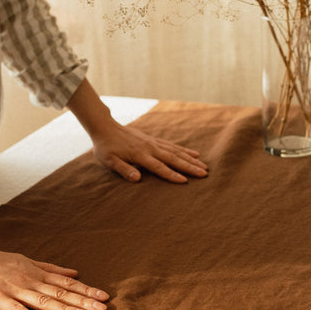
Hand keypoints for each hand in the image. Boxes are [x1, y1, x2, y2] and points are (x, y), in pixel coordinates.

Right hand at [0, 200, 108, 309]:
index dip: (87, 290)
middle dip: (83, 301)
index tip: (105, 297)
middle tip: (104, 309)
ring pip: (44, 301)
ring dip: (65, 309)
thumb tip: (76, 272)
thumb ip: (52, 269)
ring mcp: (16, 290)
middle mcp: (31, 281)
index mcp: (38, 274)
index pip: (67, 283)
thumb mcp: (28, 262)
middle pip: (61, 293)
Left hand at [67, 79, 207, 182]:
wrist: (105, 127)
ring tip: (204, 167)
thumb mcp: (109, 161)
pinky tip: (195, 154)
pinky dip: (185, 150)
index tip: (185, 181)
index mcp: (140, 155)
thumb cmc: (106, 147)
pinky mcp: (154, 140)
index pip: (159, 167)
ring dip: (191, 159)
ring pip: (176, 152)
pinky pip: (173, 146)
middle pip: (173, 158)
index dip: (171, 175)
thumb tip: (137, 179)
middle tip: (204, 174)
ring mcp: (154, 143)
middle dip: (189, 167)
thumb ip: (124, 169)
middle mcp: (150, 148)